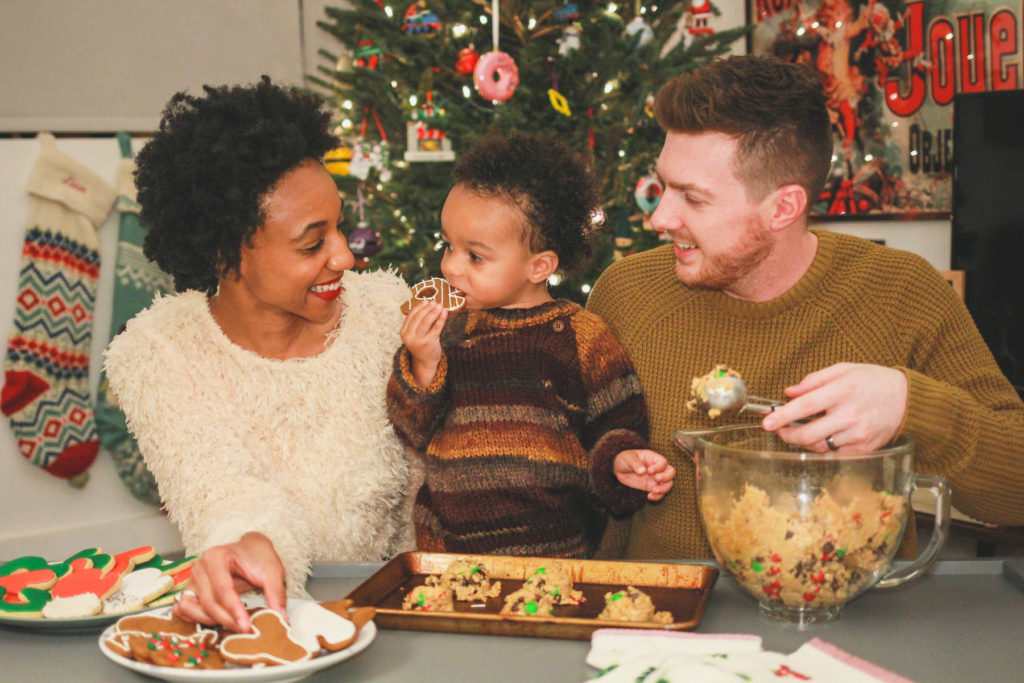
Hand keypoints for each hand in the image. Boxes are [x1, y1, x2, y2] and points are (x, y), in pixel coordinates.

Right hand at [172, 532, 286, 631]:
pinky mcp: (189, 590)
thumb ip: (276, 594)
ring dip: (211, 621)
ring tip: (233, 624)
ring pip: (192, 608)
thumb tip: (280, 618)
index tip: (247, 625)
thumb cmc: (258, 558)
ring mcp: (192, 579)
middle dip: (227, 620)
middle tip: (245, 630)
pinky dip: (196, 619)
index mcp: (217, 557)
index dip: (234, 610)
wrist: (250, 549)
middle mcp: (199, 567)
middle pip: (209, 602)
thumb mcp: (273, 572)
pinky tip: (216, 621)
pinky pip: (183, 610)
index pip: (222, 589)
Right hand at [400, 302, 446, 385]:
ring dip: (434, 312)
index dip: (419, 307)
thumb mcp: (415, 334)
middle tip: (435, 302)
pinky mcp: (429, 343)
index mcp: (404, 333)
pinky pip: (436, 328)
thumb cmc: (421, 344)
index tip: (426, 301)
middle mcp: (409, 336)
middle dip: (427, 308)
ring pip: (426, 321)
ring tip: (440, 306)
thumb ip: (417, 322)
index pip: (411, 316)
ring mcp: (419, 340)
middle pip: (418, 317)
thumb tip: (428, 304)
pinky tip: (445, 313)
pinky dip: (441, 319)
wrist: (425, 362)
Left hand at [614, 449, 675, 500]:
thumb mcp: (629, 458)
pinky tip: (649, 496)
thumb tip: (643, 471)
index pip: (663, 462)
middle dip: (666, 477)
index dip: (659, 467)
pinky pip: (660, 493)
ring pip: (668, 484)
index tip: (649, 471)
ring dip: (664, 489)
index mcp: (653, 458)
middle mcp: (658, 468)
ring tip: (654, 490)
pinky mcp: (651, 487)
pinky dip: (657, 496)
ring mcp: (656, 478)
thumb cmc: (626, 459)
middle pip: (671, 472)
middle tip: (656, 479)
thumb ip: (635, 464)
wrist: (620, 468)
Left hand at [761, 363, 907, 452]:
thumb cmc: (874, 380)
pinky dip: (823, 447)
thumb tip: (789, 392)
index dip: (782, 416)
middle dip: (786, 434)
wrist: (908, 398)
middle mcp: (849, 415)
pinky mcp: (864, 448)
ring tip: (801, 430)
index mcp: (842, 391)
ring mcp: (857, 434)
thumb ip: (814, 380)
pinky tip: (822, 437)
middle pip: (808, 433)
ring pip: (819, 446)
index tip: (767, 422)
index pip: (804, 406)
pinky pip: (834, 454)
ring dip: (803, 441)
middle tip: (779, 429)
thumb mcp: (844, 369)